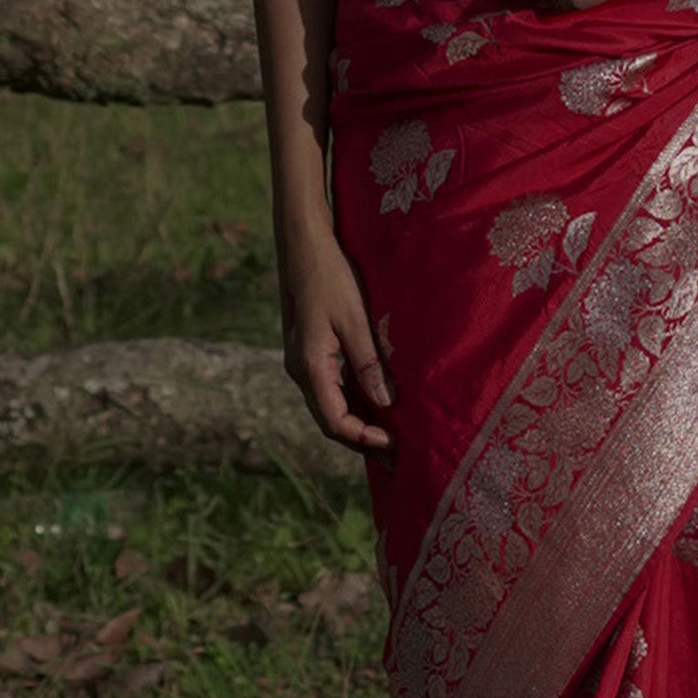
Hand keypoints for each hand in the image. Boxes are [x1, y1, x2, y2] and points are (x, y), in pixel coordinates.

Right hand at [281, 227, 393, 453]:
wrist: (303, 245)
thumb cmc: (330, 276)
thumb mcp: (354, 319)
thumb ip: (369, 362)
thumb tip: (386, 402)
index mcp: (309, 366)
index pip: (335, 421)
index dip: (364, 438)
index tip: (394, 443)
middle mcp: (301, 370)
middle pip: (331, 420)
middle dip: (362, 439)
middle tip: (397, 453)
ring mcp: (303, 361)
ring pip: (330, 404)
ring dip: (359, 421)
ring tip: (392, 433)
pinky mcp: (310, 351)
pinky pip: (331, 386)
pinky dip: (353, 400)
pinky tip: (376, 402)